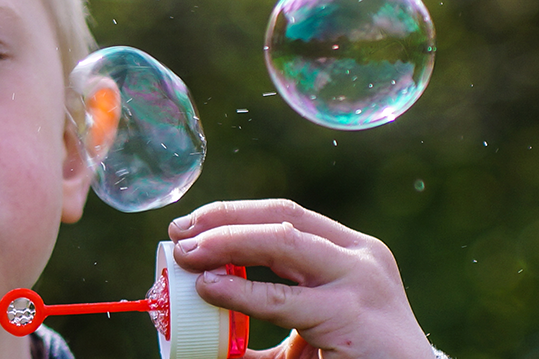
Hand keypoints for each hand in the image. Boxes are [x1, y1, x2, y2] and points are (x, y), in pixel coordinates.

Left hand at [169, 199, 437, 358]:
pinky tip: (210, 288)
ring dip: (227, 241)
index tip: (193, 224)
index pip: (288, 216)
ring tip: (187, 252)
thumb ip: (274, 304)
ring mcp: (359, 282)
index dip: (236, 213)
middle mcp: (360, 257)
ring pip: (282, 241)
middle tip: (178, 232)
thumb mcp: (316, 325)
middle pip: (282, 217)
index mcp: (353, 253)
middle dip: (224, 218)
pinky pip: (281, 299)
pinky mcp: (349, 317)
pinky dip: (239, 290)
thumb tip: (204, 298)